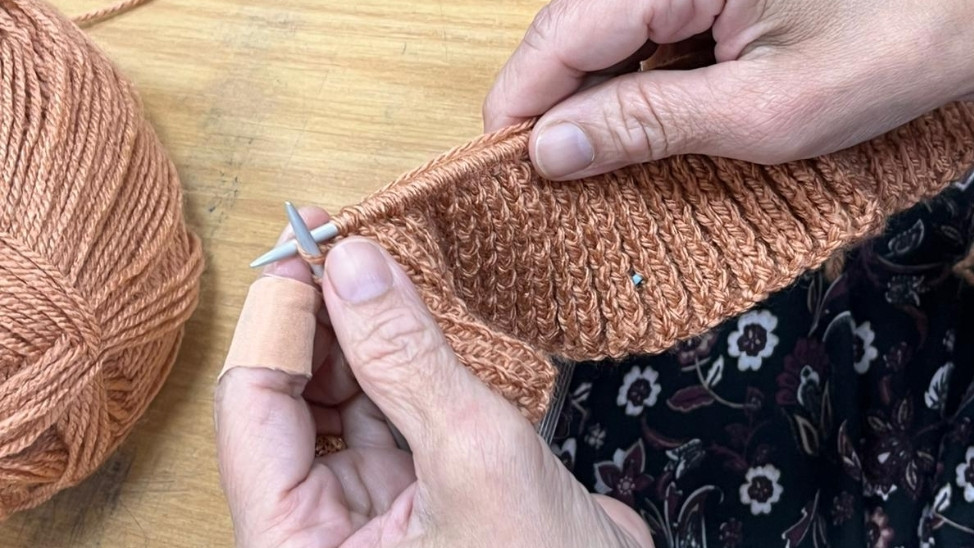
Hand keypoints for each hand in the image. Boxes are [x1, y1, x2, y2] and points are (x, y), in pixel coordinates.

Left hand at [215, 207, 653, 546]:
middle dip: (317, 319)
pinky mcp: (408, 492)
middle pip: (286, 401)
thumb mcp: (475, 457)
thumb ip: (407, 359)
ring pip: (336, 400)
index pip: (252, 411)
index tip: (305, 243)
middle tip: (343, 243)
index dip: (278, 319)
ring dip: (356, 333)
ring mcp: (363, 511)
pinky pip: (384, 412)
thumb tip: (353, 265)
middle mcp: (316, 531)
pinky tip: (407, 313)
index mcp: (298, 546)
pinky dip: (396, 360)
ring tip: (376, 268)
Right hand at [483, 0, 973, 179]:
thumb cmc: (894, 45)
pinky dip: (634, 86)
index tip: (506, 181)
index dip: (520, 111)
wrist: (968, 6)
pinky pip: (639, 33)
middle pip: (568, 35)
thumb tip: (548, 152)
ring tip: (603, 172)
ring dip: (596, 104)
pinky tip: (646, 131)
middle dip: (556, 113)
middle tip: (558, 192)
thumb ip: (646, 124)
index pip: (555, 37)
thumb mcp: (765, 108)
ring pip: (599, 37)